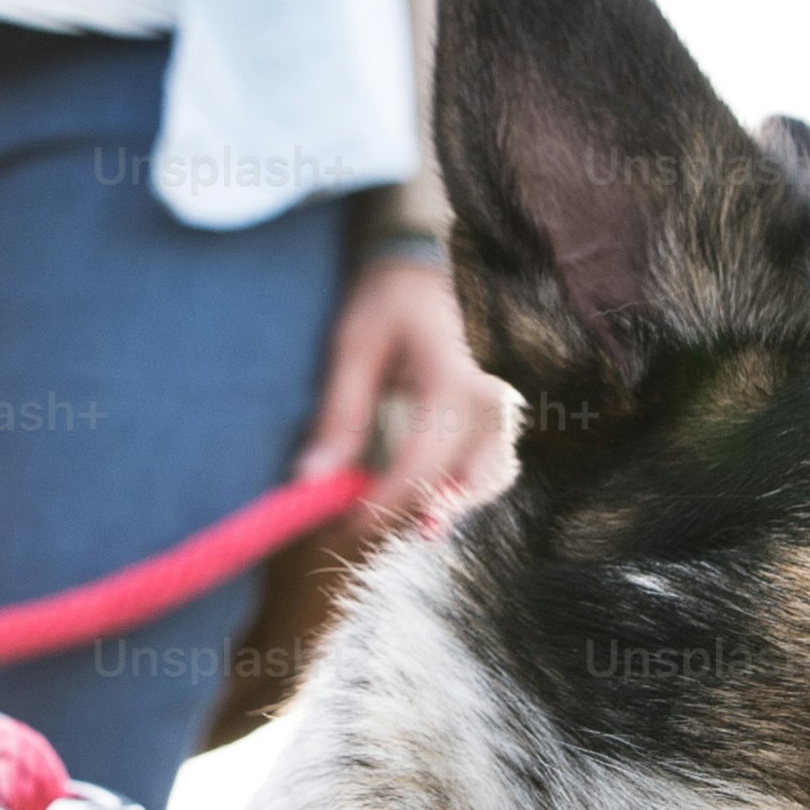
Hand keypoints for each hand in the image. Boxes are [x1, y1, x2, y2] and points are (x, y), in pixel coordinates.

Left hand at [300, 252, 514, 523]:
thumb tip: (312, 480)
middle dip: (425, 513)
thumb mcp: (351, 350)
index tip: (342, 524)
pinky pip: (490, 472)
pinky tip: (424, 509)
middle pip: (475, 478)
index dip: (384, 500)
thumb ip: (338, 415)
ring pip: (491, 480)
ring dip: (450, 509)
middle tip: (369, 531)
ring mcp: (497, 413)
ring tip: (402, 527)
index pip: (423, 458)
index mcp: (451, 378)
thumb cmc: (384, 307)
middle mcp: (486, 400)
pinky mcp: (493, 424)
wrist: (419, 279)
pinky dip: (461, 496)